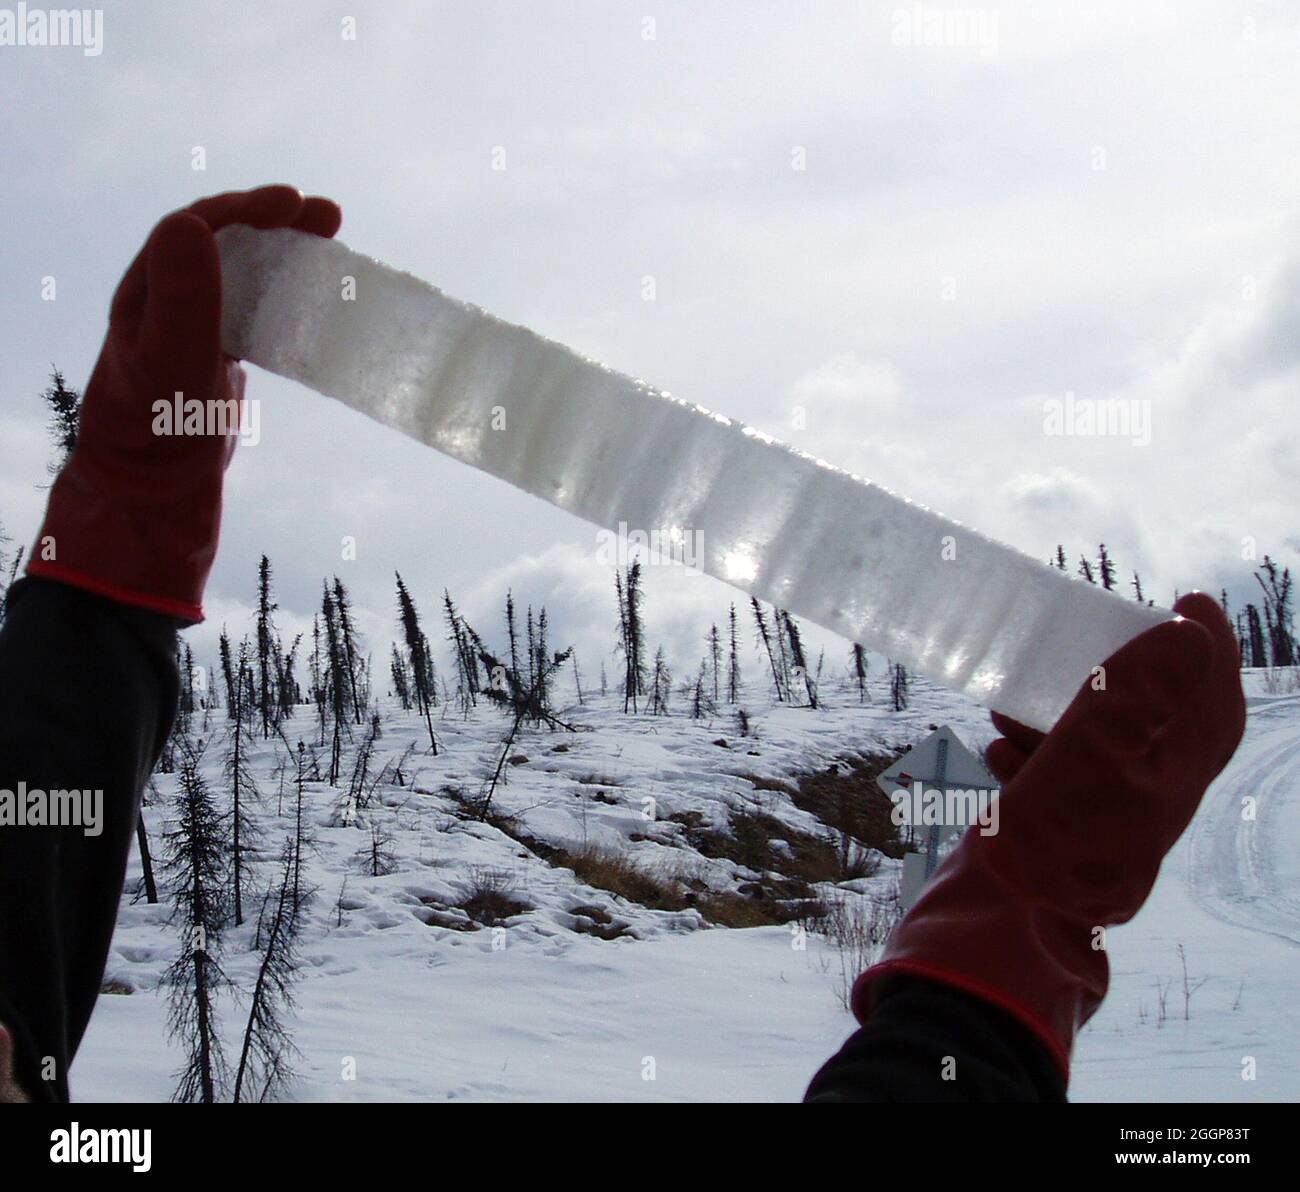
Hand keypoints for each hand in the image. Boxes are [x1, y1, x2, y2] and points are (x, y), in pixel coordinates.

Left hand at [27, 186, 341, 621]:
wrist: (156, 489)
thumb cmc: (157, 426)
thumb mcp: (169, 359)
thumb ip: (183, 296)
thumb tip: (195, 223)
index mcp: (149, 289)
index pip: (199, 227)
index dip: (247, 208)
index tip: (294, 205)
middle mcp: (171, 298)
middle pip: (227, 241)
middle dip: (277, 221)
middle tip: (331, 218)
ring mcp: (197, 326)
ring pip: (245, 272)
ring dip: (287, 253)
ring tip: (331, 245)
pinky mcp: (221, 355)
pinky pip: (256, 309)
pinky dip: (287, 295)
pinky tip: (315, 301)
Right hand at [852, 591, 1244, 1076]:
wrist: (1011, 924)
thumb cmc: (1057, 834)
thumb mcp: (1098, 749)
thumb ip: (1139, 691)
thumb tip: (1189, 633)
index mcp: (1173, 775)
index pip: (1213, 700)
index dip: (1208, 648)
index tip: (1186, 602)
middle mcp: (1148, 797)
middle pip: (1153, 720)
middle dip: (1117, 675)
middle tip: (1084, 644)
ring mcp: (1104, 819)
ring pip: (1095, 749)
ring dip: (1057, 716)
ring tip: (1006, 706)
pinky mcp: (1062, 835)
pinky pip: (1055, 782)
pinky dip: (1029, 756)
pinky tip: (993, 751)